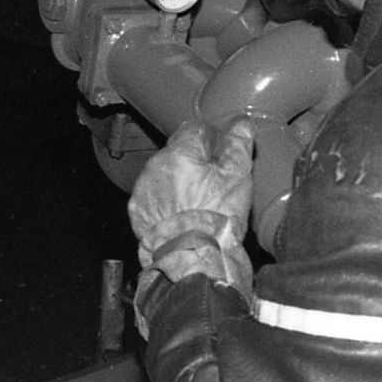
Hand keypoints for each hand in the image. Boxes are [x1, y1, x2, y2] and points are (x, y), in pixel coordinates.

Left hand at [127, 118, 259, 304]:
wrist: (192, 258)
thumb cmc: (216, 217)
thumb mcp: (237, 177)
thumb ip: (238, 145)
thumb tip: (242, 123)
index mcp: (179, 153)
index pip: (195, 129)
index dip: (212, 139)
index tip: (221, 155)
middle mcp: (155, 167)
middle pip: (177, 152)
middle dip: (193, 161)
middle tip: (213, 183)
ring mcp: (143, 190)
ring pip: (163, 174)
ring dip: (177, 180)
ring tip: (198, 203)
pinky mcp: (139, 212)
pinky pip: (153, 197)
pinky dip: (165, 201)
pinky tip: (182, 214)